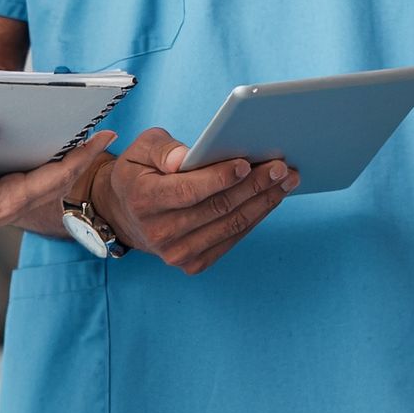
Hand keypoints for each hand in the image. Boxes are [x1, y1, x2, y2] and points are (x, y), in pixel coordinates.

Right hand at [0, 49, 117, 264]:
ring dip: (65, 159)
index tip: (105, 134)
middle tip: (103, 131)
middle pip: (59, 176)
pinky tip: (40, 150)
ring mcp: (6, 202)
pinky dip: (43, 163)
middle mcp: (14, 202)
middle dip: (82, 155)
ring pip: (46, 179)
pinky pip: (30, 180)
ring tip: (79, 136)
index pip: (57, 175)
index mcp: (9, 200)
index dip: (83, 155)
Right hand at [93, 127, 297, 275]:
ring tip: (287, 181)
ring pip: (231, 225)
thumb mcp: (141, 150)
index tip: (246, 163)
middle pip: (217, 208)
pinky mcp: (193, 263)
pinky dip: (255, 218)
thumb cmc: (139, 173)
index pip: (188, 191)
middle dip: (254, 186)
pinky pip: (232, 239)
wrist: (125, 213)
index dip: (219, 178)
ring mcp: (177, 253)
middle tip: (281, 167)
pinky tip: (271, 198)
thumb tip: (185, 159)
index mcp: (144, 199)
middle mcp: (159, 231)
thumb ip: (162, 149)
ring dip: (264, 202)